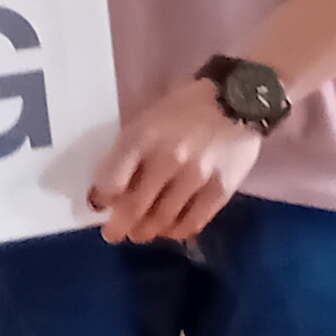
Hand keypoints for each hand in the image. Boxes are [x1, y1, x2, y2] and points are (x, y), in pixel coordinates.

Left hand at [87, 76, 259, 243]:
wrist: (236, 100)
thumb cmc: (182, 109)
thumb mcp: (145, 122)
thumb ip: (129, 153)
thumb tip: (113, 189)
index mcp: (139, 139)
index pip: (110, 182)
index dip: (101, 200)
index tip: (98, 207)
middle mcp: (165, 160)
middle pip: (135, 207)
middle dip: (120, 227)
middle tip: (114, 234)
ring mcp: (195, 177)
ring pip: (163, 219)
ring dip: (147, 232)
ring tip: (140, 234)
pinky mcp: (221, 189)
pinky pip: (194, 221)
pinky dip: (178, 231)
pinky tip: (170, 231)